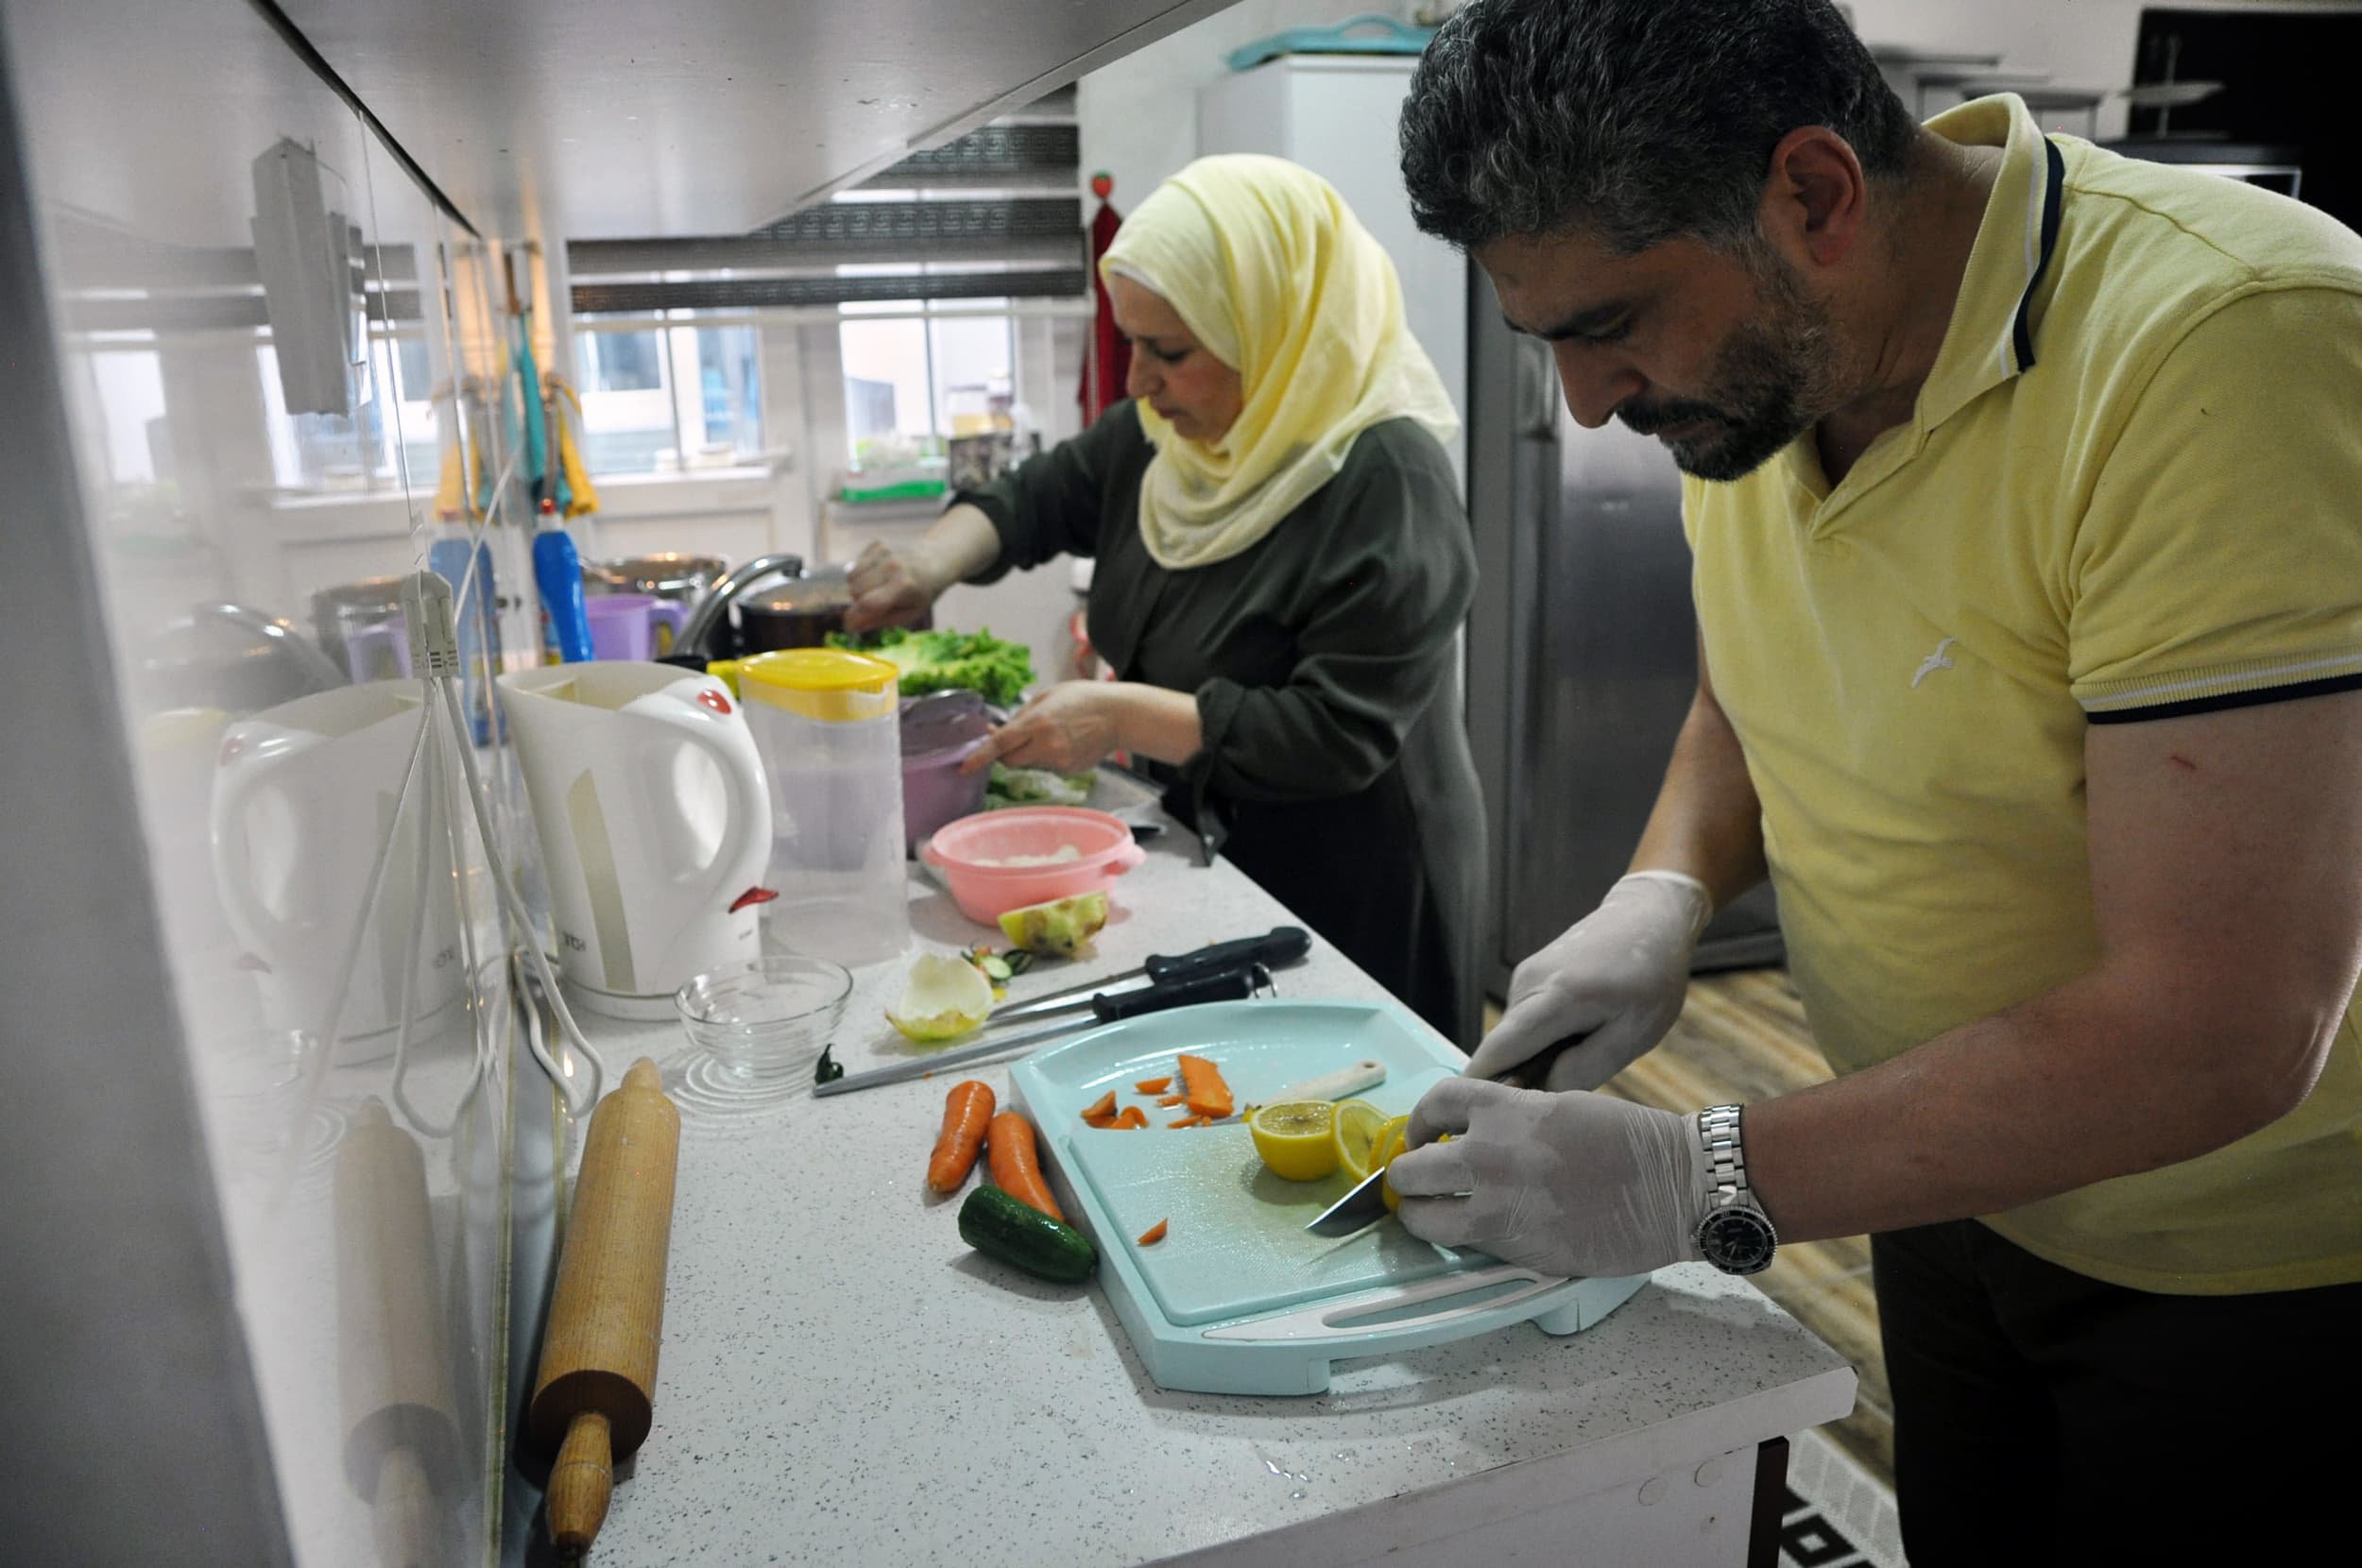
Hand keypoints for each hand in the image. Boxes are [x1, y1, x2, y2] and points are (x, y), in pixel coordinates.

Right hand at [844, 541, 940, 632]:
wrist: (935, 561)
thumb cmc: (921, 593)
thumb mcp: (909, 614)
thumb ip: (881, 620)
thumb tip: (852, 626)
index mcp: (903, 586)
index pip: (868, 604)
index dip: (854, 618)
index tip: (848, 627)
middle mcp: (892, 566)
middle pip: (855, 590)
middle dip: (858, 602)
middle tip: (873, 604)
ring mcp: (885, 552)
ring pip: (851, 576)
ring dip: (857, 587)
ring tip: (875, 589)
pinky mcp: (879, 543)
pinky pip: (856, 563)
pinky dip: (861, 573)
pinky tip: (878, 574)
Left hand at [960, 681, 1124, 775]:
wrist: (1120, 716)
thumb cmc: (1083, 698)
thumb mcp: (1048, 696)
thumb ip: (1021, 716)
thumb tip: (998, 731)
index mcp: (1038, 723)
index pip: (1001, 745)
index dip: (979, 757)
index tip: (964, 767)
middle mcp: (1047, 746)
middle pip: (1009, 760)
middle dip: (1003, 753)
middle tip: (1008, 737)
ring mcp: (1059, 761)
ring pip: (1028, 763)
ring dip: (1028, 751)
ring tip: (1050, 732)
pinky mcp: (1069, 770)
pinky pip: (1046, 766)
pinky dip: (1047, 756)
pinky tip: (1065, 741)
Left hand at [1390, 1077, 1704, 1278]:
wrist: (1672, 1187)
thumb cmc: (1628, 1141)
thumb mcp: (1559, 1106)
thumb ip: (1510, 1120)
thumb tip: (1474, 1135)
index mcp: (1503, 1110)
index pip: (1433, 1103)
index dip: (1420, 1120)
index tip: (1421, 1134)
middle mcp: (1488, 1156)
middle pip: (1409, 1169)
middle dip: (1406, 1176)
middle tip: (1414, 1181)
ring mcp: (1497, 1206)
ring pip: (1422, 1218)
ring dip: (1419, 1215)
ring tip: (1428, 1214)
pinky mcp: (1515, 1249)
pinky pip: (1466, 1244)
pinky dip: (1462, 1239)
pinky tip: (1476, 1232)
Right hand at [1462, 871, 1711, 1090]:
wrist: (1647, 915)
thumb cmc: (1651, 977)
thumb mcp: (1634, 1033)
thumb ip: (1585, 1068)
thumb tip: (1539, 1094)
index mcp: (1558, 998)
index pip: (1499, 1051)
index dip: (1479, 1087)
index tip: (1469, 1119)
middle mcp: (1528, 983)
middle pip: (1502, 1047)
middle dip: (1516, 1077)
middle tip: (1557, 1095)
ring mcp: (1524, 975)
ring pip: (1513, 1035)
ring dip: (1533, 1054)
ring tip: (1581, 1050)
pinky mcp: (1526, 973)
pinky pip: (1523, 1018)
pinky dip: (1539, 1035)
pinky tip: (1577, 1030)